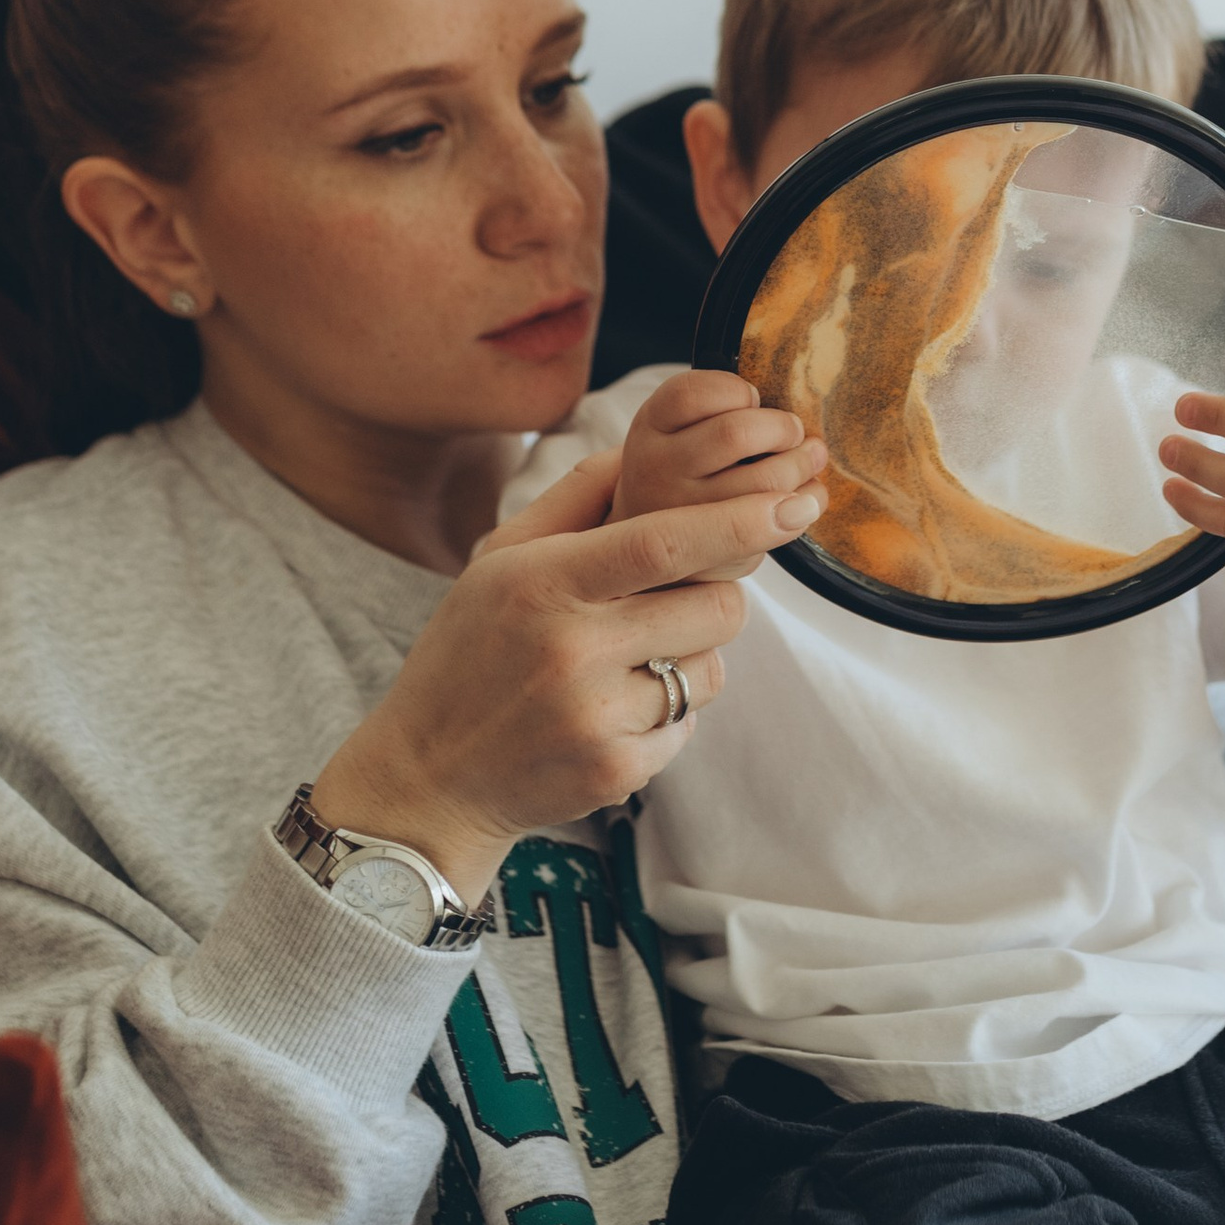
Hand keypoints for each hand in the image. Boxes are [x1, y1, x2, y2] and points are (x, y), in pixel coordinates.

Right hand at [309, 453, 823, 901]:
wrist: (431, 776)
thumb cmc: (469, 654)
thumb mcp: (497, 562)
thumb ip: (572, 499)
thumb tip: (637, 447)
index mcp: (543, 582)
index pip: (663, 542)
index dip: (738, 521)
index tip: (793, 506)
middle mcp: (571, 648)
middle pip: (716, 607)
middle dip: (716, 599)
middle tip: (666, 606)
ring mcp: (596, 716)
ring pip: (709, 668)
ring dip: (685, 661)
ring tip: (618, 669)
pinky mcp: (617, 772)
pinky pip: (686, 724)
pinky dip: (661, 717)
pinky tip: (605, 717)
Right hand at [612, 367, 828, 526]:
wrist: (650, 542)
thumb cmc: (682, 470)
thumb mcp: (677, 428)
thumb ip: (714, 409)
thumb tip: (791, 400)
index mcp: (652, 424)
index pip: (692, 393)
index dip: (736, 390)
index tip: (753, 399)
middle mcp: (658, 468)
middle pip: (735, 433)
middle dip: (782, 427)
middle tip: (794, 432)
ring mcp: (685, 513)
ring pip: (764, 479)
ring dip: (803, 463)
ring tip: (811, 458)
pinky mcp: (716, 550)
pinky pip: (780, 519)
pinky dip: (808, 501)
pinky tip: (807, 496)